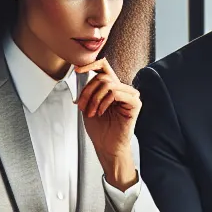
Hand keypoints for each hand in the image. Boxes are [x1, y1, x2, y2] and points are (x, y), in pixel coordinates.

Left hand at [75, 58, 140, 189]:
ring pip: (108, 84)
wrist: (106, 146)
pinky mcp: (134, 104)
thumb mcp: (87, 105)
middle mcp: (121, 89)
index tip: (76, 70)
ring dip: (95, 99)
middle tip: (82, 106)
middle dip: (88, 91)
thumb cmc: (99, 128)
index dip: (90, 65)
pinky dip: (105, 102)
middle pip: (102, 77)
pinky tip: (102, 112)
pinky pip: (116, 93)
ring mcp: (129, 96)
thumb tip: (80, 74)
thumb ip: (87, 89)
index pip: (103, 67)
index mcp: (111, 87)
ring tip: (92, 112)